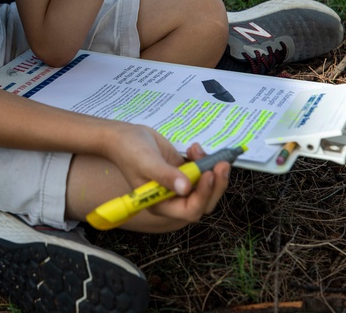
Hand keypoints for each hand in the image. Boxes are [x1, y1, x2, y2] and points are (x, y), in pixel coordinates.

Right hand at [104, 127, 230, 231]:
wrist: (124, 136)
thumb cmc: (129, 150)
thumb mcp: (146, 162)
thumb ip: (165, 175)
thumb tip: (186, 188)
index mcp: (160, 203)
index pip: (189, 210)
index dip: (202, 196)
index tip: (208, 174)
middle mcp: (172, 198)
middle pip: (203, 201)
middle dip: (216, 184)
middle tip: (222, 164)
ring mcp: (179, 185)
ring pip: (206, 187)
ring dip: (212, 170)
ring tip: (200, 151)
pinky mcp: (183, 172)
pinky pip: (202, 172)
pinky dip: (204, 160)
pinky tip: (194, 148)